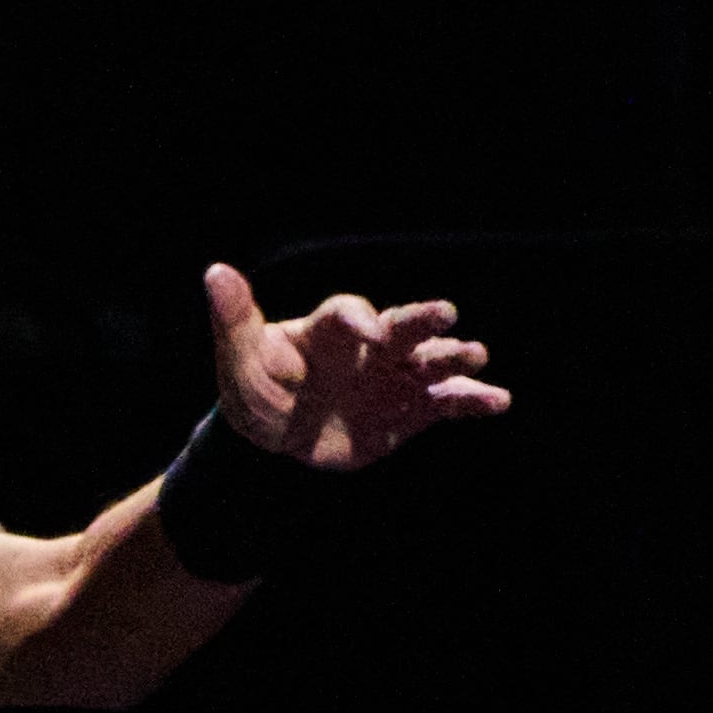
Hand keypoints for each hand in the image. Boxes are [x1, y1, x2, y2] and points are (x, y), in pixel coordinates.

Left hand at [205, 261, 509, 469]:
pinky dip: (471, 401)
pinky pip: (445, 403)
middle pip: (401, 325)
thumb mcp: (239, 362)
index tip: (367, 332)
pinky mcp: (411, 411)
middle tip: (444, 315)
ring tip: (474, 356)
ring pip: (430, 361)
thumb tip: (215, 271)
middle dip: (421, 320)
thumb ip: (235, 321)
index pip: (348, 313)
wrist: (279, 441)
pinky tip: (497, 401)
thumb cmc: (257, 392)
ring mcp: (395, 376)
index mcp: (330, 328)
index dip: (358, 318)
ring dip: (453, 357)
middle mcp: (371, 345)